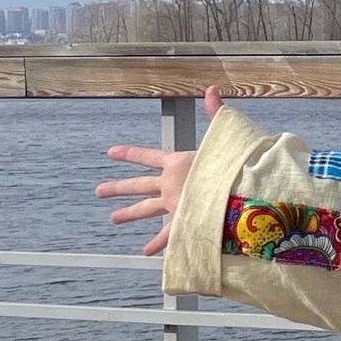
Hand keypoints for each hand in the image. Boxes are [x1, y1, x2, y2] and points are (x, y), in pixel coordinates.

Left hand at [96, 88, 221, 254]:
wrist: (241, 193)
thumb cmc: (235, 163)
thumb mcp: (226, 134)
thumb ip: (216, 113)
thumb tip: (210, 89)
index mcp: (177, 162)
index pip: (147, 156)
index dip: (129, 153)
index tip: (110, 153)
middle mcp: (170, 184)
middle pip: (139, 185)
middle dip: (118, 187)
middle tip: (99, 191)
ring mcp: (175, 204)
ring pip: (146, 210)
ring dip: (129, 213)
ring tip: (113, 218)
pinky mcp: (184, 222)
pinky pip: (167, 235)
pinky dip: (158, 243)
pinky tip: (146, 252)